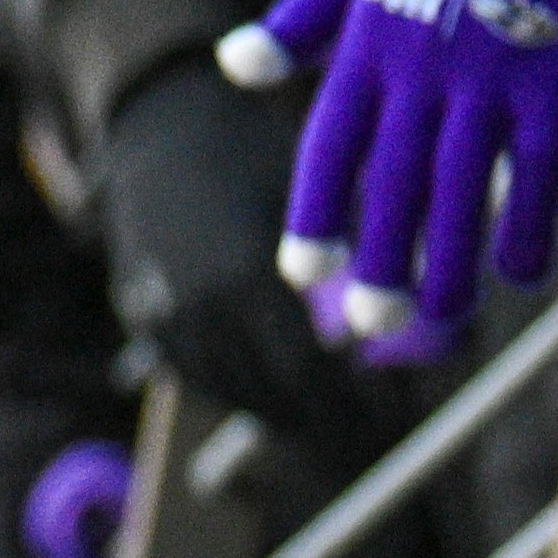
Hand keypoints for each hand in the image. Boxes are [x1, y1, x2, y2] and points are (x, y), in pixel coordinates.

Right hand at [96, 59, 361, 430]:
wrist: (166, 125)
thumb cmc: (259, 152)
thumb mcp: (314, 197)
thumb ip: (353, 261)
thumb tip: (414, 330)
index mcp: (248, 270)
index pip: (310, 368)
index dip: (356, 399)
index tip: (398, 412)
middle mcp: (203, 300)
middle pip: (277, 390)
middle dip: (332, 418)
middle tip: (377, 433)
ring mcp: (166, 313)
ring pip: (237, 392)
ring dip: (290, 415)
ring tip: (337, 425)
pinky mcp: (144, 317)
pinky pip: (200, 378)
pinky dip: (242, 395)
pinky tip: (281, 403)